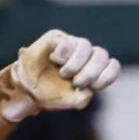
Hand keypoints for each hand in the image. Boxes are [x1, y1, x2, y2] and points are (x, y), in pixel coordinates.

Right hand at [0, 29, 120, 122]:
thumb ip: (84, 96)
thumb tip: (88, 90)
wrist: (27, 92)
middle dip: (91, 71)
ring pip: (86, 45)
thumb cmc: (51, 95)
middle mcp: (85, 55)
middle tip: (76, 82)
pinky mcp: (57, 38)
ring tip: (64, 73)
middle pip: (101, 54)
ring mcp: (71, 45)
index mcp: (92, 70)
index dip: (107, 75)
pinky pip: (67, 40)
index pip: (112, 66)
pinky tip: (54, 59)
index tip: (94, 86)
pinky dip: (64, 52)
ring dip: (76, 63)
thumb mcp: (72, 101)